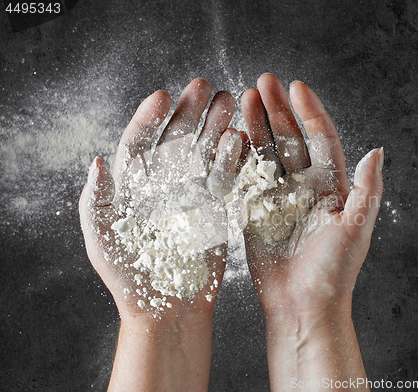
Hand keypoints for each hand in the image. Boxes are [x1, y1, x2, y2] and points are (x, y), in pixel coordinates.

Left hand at [79, 79, 240, 322]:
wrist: (169, 307)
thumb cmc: (130, 279)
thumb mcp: (103, 240)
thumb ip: (96, 202)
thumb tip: (97, 161)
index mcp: (132, 187)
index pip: (138, 143)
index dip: (148, 120)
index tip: (162, 97)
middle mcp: (162, 184)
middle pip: (175, 139)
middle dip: (189, 112)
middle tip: (203, 86)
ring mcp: (190, 193)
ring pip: (203, 151)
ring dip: (215, 125)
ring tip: (228, 99)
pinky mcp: (214, 206)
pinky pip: (224, 176)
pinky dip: (231, 157)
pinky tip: (239, 136)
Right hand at [241, 74, 381, 388]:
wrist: (301, 306)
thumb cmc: (332, 273)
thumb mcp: (355, 230)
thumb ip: (365, 190)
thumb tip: (377, 150)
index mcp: (331, 187)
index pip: (321, 140)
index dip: (310, 112)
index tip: (296, 87)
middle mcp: (305, 187)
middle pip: (291, 139)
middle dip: (278, 110)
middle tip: (263, 82)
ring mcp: (278, 198)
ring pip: (267, 153)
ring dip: (256, 126)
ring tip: (244, 100)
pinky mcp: (255, 212)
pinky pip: (246, 178)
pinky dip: (239, 157)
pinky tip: (231, 136)